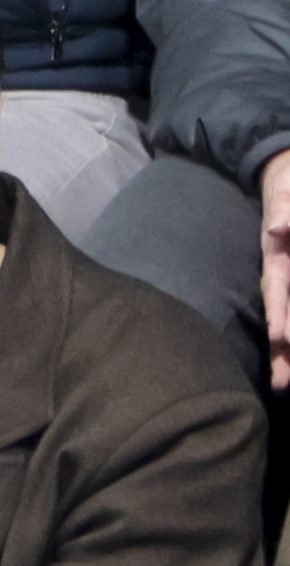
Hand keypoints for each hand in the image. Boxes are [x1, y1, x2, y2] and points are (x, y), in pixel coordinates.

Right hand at [259, 149, 289, 388]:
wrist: (288, 178)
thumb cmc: (289, 184)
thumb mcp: (288, 192)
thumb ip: (285, 211)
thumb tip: (276, 231)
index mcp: (277, 258)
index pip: (278, 289)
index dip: (280, 313)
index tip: (282, 336)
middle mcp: (283, 276)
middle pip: (282, 319)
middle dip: (282, 352)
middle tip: (284, 384)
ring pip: (289, 324)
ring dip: (288, 355)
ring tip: (285, 386)